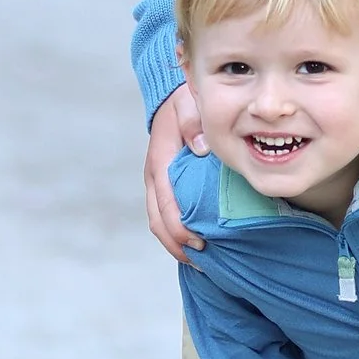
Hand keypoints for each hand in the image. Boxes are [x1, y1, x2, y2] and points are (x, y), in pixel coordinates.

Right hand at [143, 86, 207, 258]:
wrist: (172, 97)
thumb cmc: (185, 101)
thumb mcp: (189, 103)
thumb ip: (193, 122)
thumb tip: (201, 148)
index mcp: (160, 161)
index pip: (165, 203)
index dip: (179, 228)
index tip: (198, 242)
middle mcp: (154, 176)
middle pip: (158, 221)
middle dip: (177, 244)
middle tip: (204, 261)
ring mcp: (156, 183)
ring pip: (158, 221)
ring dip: (175, 243)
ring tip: (201, 260)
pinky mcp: (163, 185)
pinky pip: (165, 214)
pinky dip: (176, 232)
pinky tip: (196, 242)